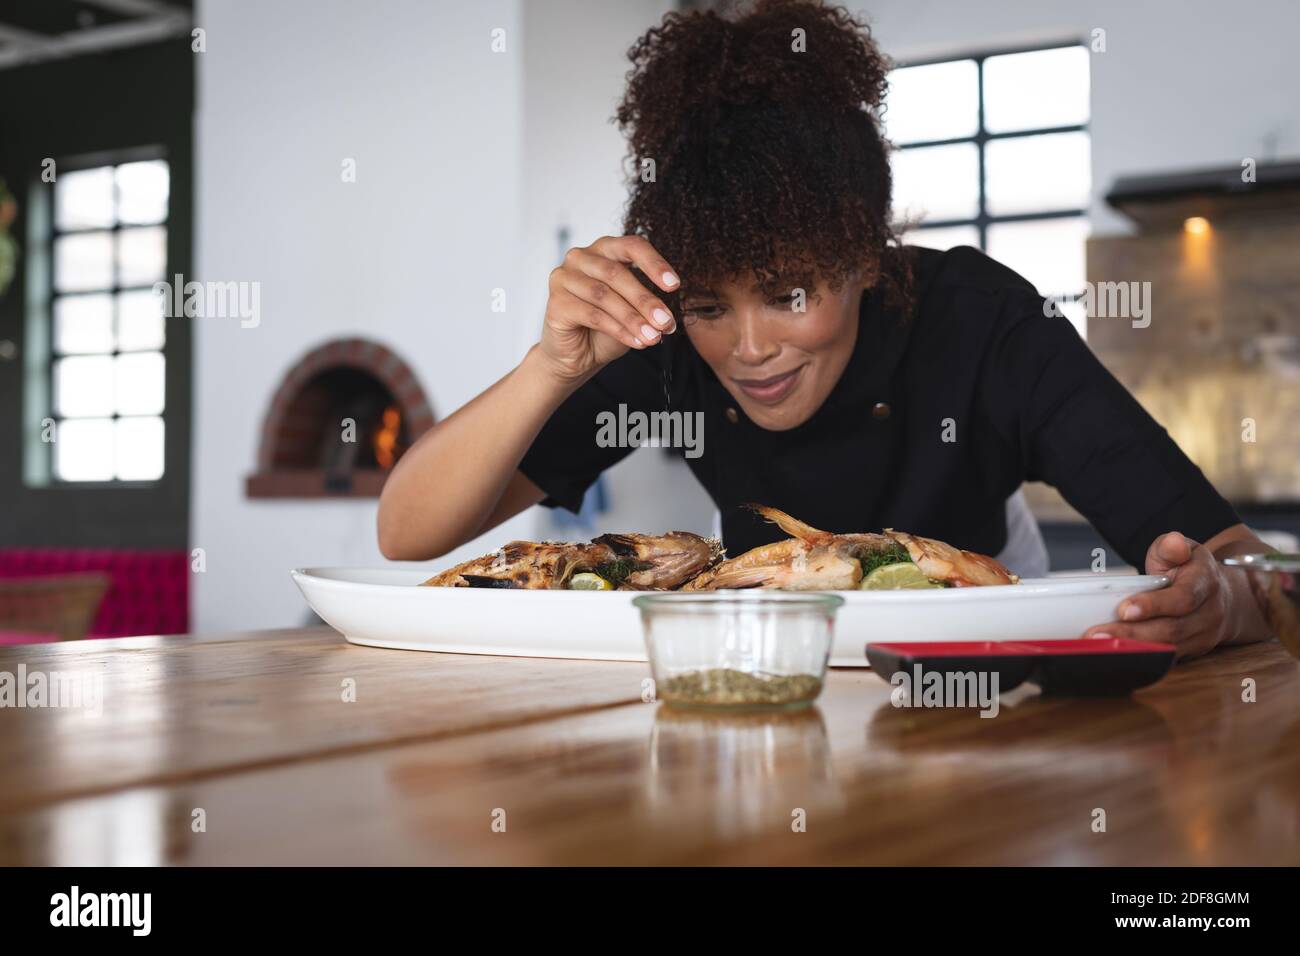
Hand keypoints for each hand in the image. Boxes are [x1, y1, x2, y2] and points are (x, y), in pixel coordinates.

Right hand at [537, 235, 679, 384]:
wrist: (577, 356)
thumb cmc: (605, 328)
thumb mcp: (633, 309)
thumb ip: (647, 303)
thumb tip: (667, 316)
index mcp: (604, 249)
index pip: (631, 246)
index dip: (654, 263)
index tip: (675, 285)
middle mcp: (580, 257)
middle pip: (617, 273)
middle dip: (645, 300)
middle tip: (666, 322)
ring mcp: (563, 278)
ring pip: (604, 295)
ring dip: (633, 318)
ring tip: (653, 337)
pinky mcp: (556, 303)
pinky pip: (593, 315)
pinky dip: (618, 330)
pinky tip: (636, 342)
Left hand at [1084, 532, 1230, 658]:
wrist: (1223, 598)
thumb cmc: (1191, 570)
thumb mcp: (1184, 550)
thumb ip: (1172, 547)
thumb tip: (1174, 542)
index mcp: (1206, 583)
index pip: (1183, 598)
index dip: (1154, 605)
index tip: (1124, 609)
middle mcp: (1209, 614)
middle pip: (1171, 629)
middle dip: (1132, 633)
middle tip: (1097, 634)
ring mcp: (1202, 637)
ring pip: (1167, 648)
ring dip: (1131, 648)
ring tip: (1099, 644)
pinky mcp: (1191, 652)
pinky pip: (1164, 658)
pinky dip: (1138, 657)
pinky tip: (1113, 654)